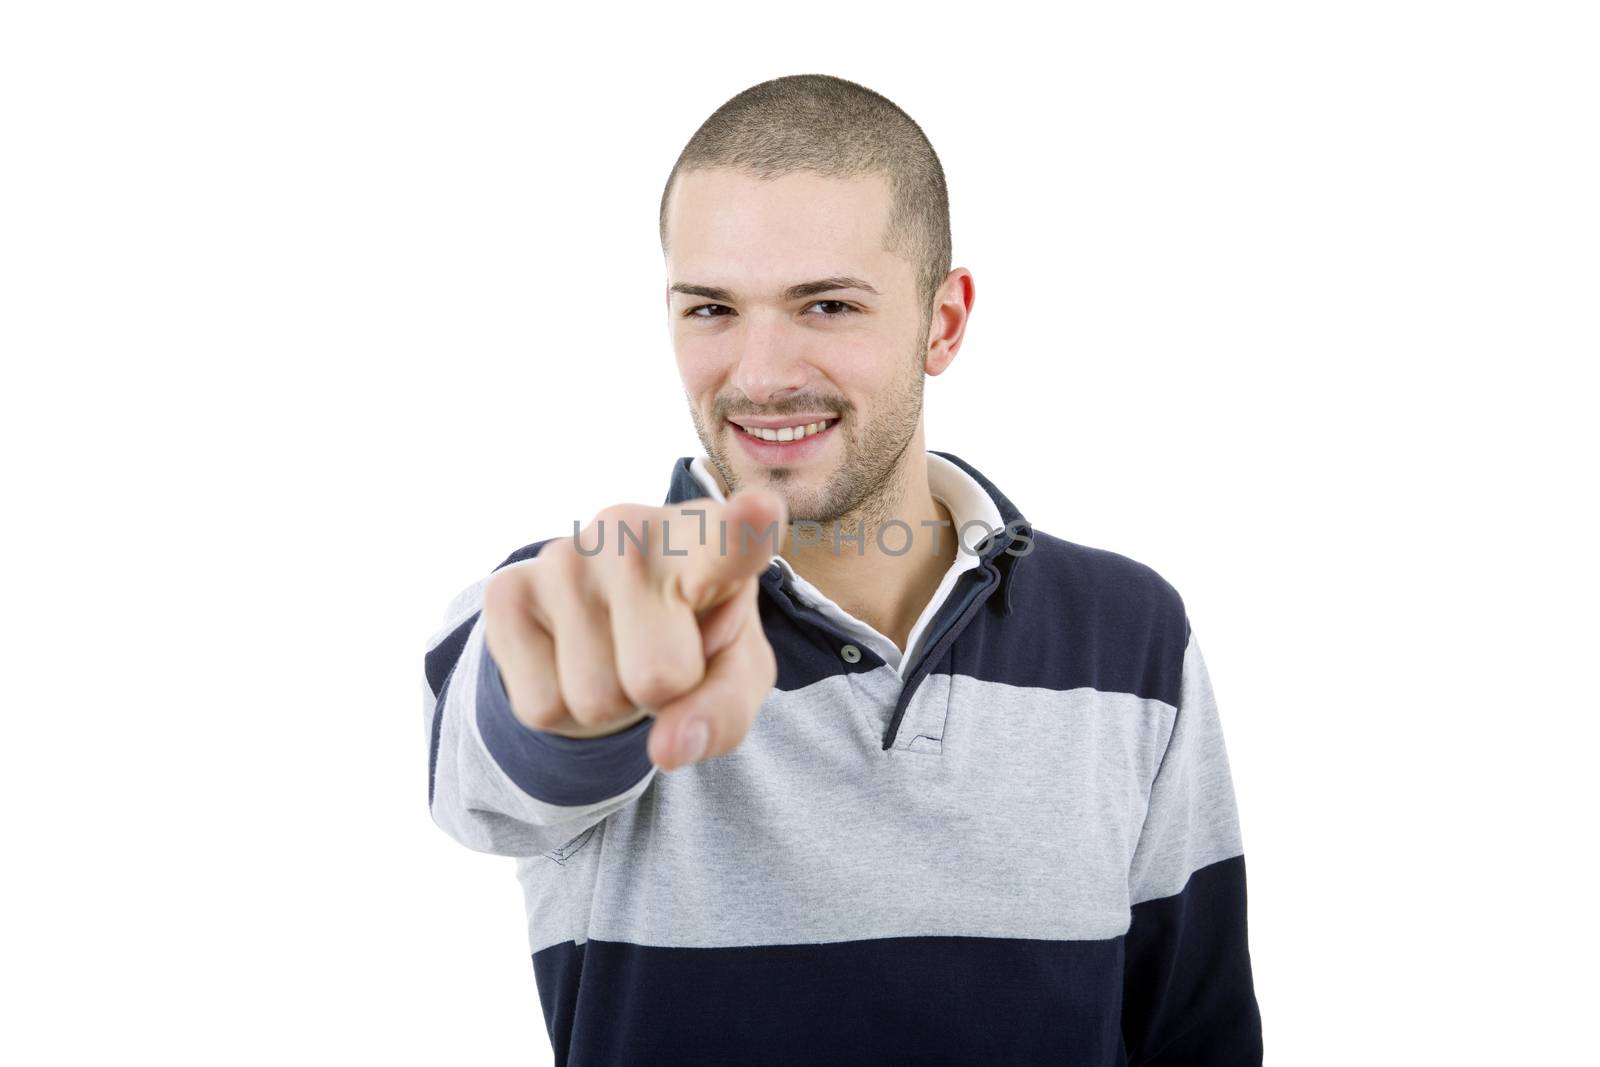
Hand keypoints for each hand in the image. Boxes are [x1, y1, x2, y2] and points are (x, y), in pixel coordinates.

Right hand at [482, 490, 786, 770]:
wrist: (605, 612)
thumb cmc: (693, 634)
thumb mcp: (734, 672)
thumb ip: (724, 709)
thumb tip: (666, 750)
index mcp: (708, 540)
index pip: (730, 540)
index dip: (746, 530)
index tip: (761, 509)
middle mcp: (631, 531)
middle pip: (659, 678)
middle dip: (661, 695)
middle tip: (660, 654)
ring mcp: (563, 556)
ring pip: (595, 700)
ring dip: (611, 702)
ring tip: (615, 651)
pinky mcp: (506, 591)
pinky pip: (542, 706)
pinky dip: (561, 707)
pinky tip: (571, 655)